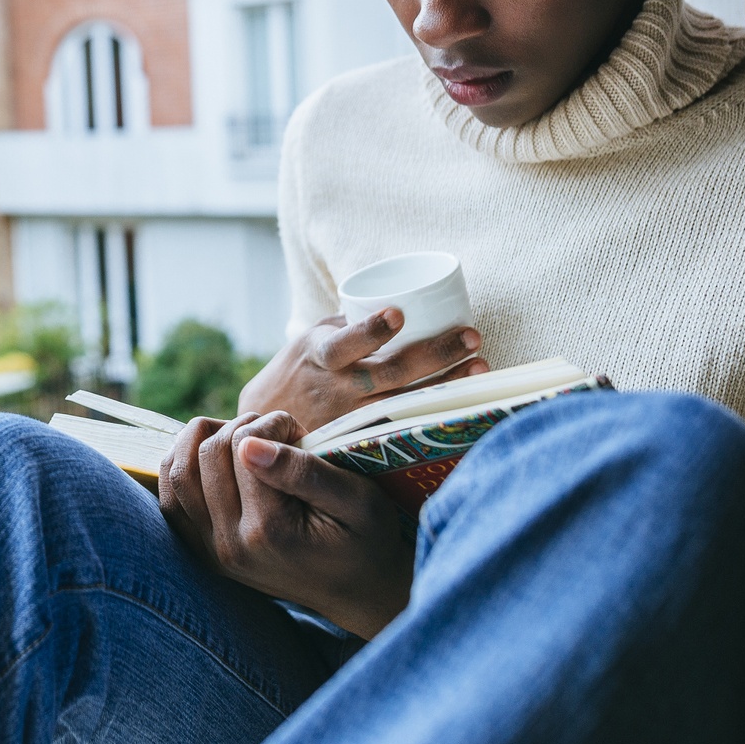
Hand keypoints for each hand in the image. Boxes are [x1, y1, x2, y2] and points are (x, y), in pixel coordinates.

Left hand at [160, 411, 412, 637]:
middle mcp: (230, 544)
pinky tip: (212, 456)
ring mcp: (210, 551)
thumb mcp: (357, 500)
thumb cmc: (366, 539)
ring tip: (244, 439)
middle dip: (242, 426)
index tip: (299, 430)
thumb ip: (303, 471)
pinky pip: (171, 499)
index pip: (243, 447)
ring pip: (177, 471)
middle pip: (207, 453)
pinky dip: (181, 465)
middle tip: (276, 433)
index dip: (272, 423)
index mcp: (270, 531)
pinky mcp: (202, 551)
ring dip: (205, 438)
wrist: (357, 592)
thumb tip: (248, 445)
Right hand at [238, 310, 485, 431]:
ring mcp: (353, 419)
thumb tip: (401, 303)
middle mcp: (338, 389)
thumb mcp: (313, 341)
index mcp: (321, 355)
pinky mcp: (363, 440)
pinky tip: (464, 405)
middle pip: (391, 374)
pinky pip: (404, 425)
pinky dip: (435, 414)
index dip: (370, 331)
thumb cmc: (298, 372)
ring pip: (405, 402)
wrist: (265, 424)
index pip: (344, 344)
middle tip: (471, 337)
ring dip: (446, 384)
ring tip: (479, 366)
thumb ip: (350, 326)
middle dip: (435, 355)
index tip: (398, 315)